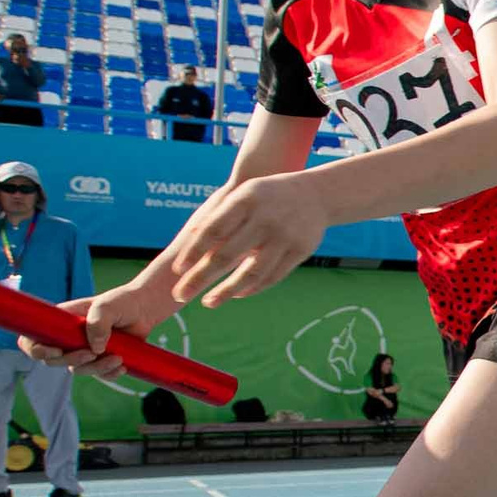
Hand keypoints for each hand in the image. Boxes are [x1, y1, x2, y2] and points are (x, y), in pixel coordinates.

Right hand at [24, 280, 180, 380]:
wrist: (144, 309)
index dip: (35, 350)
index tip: (56, 351)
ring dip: (96, 368)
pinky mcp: (99, 360)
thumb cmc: (121, 302)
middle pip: (53, 361)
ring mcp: (82, 350)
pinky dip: (109, 374)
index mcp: (60, 322)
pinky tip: (122, 365)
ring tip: (117, 357)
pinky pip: (98, 375)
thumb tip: (94, 349)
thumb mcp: (107, 306)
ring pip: (77, 370)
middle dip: (71, 361)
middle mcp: (67, 338)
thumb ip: (97, 323)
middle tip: (91, 353)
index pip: (32, 339)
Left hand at [170, 174, 327, 305]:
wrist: (317, 194)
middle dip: (200, 278)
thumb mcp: (244, 194)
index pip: (213, 230)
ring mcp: (285, 236)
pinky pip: (272, 277)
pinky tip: (236, 294)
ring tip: (207, 302)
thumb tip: (189, 243)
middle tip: (179, 295)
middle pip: (227, 255)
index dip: (193, 251)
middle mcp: (266, 218)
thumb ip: (219, 216)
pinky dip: (251, 289)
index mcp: (247, 200)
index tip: (178, 270)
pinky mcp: (300, 251)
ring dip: (226, 291)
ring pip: (251, 273)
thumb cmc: (267, 196)